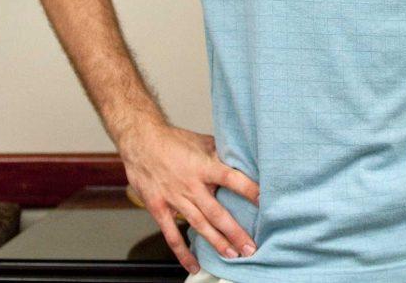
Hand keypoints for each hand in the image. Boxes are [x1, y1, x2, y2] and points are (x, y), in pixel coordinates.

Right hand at [118, 121, 259, 272]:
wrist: (141, 140)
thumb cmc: (173, 140)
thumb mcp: (202, 141)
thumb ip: (221, 154)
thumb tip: (242, 160)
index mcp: (204, 167)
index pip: (232, 179)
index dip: (248, 190)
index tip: (264, 202)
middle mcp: (191, 185)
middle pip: (217, 213)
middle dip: (235, 232)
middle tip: (250, 247)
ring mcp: (174, 198)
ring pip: (199, 225)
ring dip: (217, 242)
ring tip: (232, 255)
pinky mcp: (159, 208)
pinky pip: (171, 234)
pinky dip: (182, 252)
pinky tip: (193, 264)